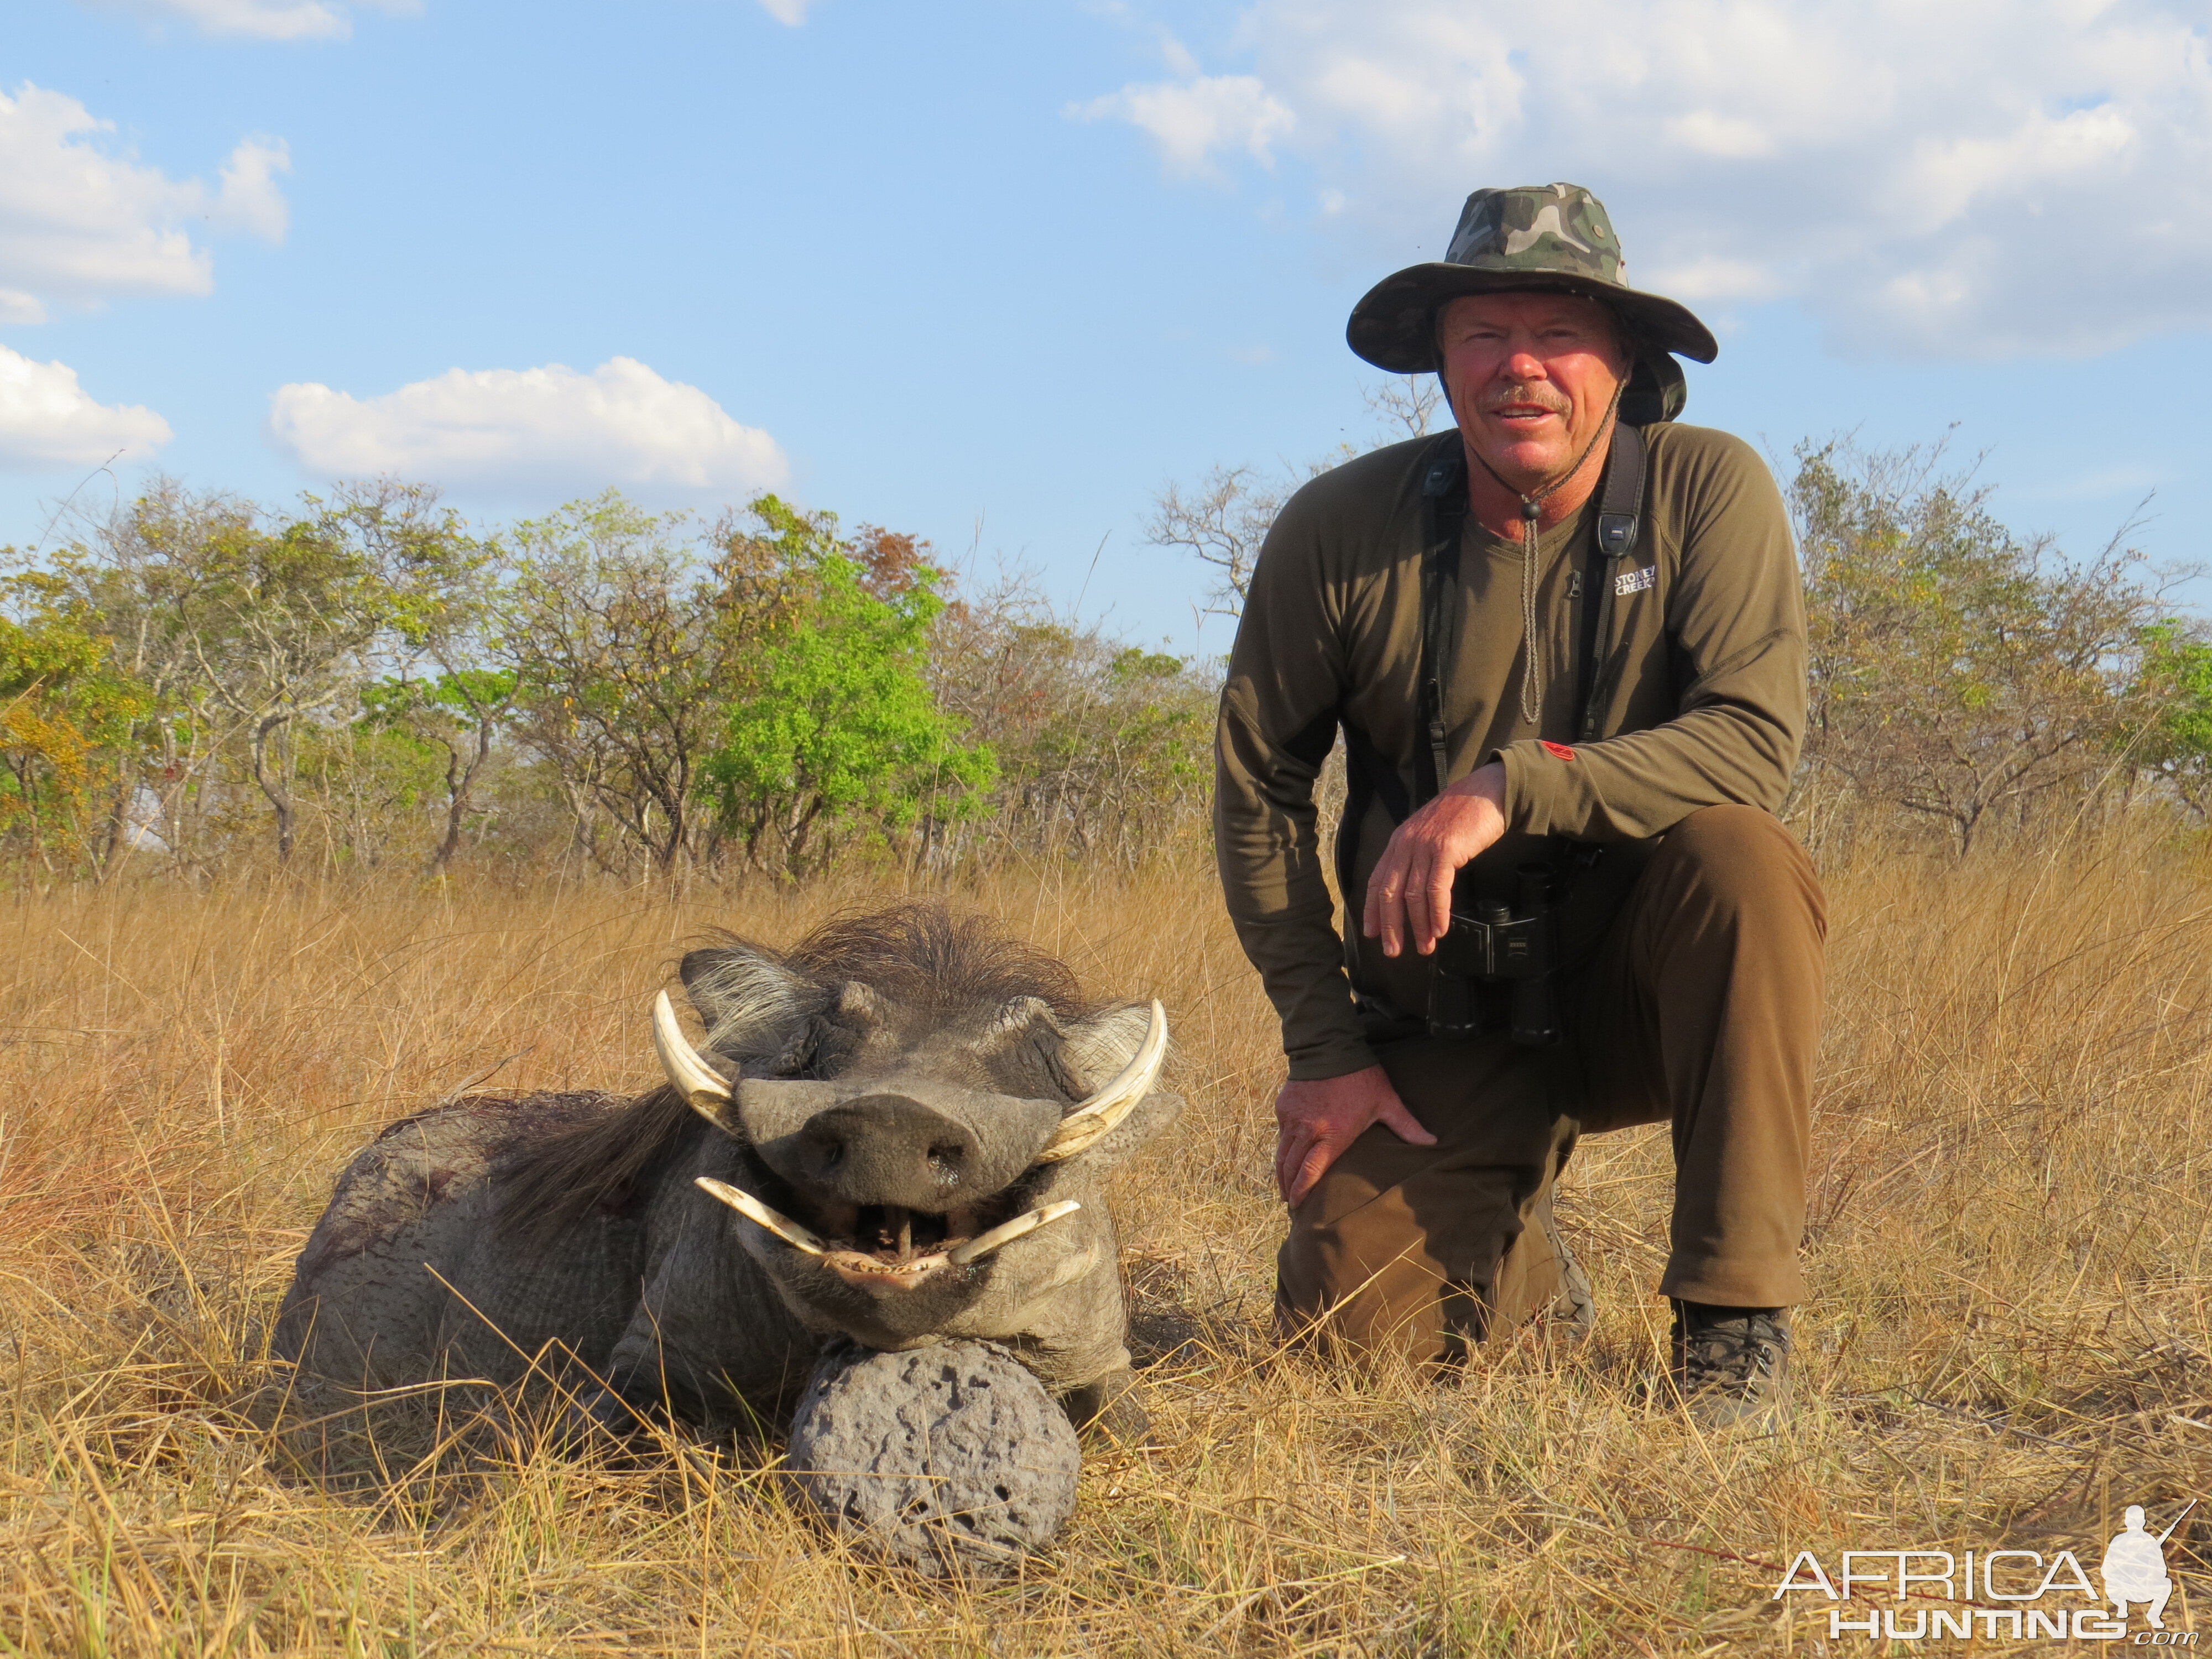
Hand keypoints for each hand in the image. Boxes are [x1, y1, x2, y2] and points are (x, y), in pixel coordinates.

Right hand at [1274, 1065, 1437, 1206]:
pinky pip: (1281, 1134)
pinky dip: (1282, 1149)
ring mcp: (1292, 1118)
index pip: (1311, 1170)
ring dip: (1281, 1173)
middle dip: (1289, 1188)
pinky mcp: (1283, 1107)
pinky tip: (1286, 1159)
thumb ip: (1406, 1125)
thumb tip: (1433, 1142)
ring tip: (1284, 1189)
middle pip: (1291, 1166)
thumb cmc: (1361, 1076)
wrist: (1329, 1046)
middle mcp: (1308, 1129)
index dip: (1302, 1191)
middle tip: (1291, 1204)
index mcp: (1333, 1133)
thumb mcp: (1386, 1101)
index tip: (1299, 1205)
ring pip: (1281, 1153)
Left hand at [1361, 761, 1507, 956]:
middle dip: (1391, 925)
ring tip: (1425, 946)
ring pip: (1413, 895)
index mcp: (1399, 842)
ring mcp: (1424, 846)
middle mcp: (1406, 844)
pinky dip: (1437, 912)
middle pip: (1390, 892)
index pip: (1377, 880)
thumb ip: (1417, 857)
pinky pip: (1437, 888)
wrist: (1485, 792)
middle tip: (1393, 951)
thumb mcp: (1429, 834)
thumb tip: (1412, 890)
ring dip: (1418, 925)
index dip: (1373, 909)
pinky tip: (1440, 929)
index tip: (1371, 933)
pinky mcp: (1445, 850)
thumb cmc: (1461, 816)